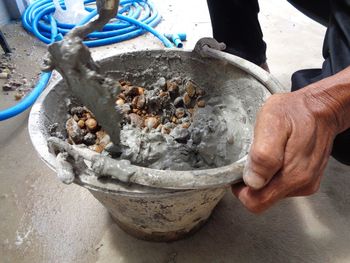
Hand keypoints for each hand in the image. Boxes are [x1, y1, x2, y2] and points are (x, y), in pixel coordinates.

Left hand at [232, 84, 343, 212]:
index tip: (238, 171)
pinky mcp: (308, 179)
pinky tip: (277, 155)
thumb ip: (263, 154)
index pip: (256, 202)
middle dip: (252, 182)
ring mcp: (306, 182)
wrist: (321, 108)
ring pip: (272, 192)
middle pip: (263, 199)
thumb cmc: (295, 112)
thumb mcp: (273, 122)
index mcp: (292, 175)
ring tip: (266, 152)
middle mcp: (301, 184)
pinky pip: (282, 184)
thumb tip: (252, 181)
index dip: (241, 190)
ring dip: (263, 176)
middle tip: (251, 158)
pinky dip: (274, 173)